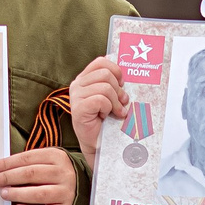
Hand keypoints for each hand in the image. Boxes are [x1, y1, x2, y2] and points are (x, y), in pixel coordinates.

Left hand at [0, 147, 77, 204]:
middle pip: (32, 174)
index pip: (27, 158)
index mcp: (57, 156)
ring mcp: (66, 192)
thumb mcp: (45, 161)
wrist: (78, 187)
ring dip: (18, 194)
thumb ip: (26, 163)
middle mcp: (63, 173)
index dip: (7, 163)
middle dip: (8, 177)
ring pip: (39, 193)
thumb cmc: (54, 173)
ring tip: (4, 193)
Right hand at [67, 57, 125, 171]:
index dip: (116, 70)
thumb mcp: (111, 96)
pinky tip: (105, 116)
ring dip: (114, 101)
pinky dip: (108, 108)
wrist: (98, 143)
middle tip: (121, 102)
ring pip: (105, 87)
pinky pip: (100, 100)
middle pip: (105, 74)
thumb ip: (114, 82)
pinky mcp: (78, 109)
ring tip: (114, 111)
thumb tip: (128, 67)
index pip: (101, 62)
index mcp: (85, 78)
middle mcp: (77, 85)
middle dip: (118, 89)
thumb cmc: (106, 119)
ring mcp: (75, 96)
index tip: (122, 83)